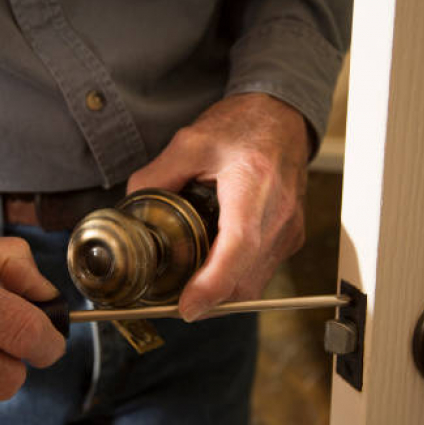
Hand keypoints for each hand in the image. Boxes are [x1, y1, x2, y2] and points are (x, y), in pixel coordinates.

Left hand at [128, 93, 308, 320]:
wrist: (282, 118)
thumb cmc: (242, 126)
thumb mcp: (189, 143)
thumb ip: (155, 178)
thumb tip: (131, 212)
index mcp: (254, 184)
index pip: (239, 246)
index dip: (213, 283)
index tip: (188, 306)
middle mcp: (279, 214)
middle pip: (246, 278)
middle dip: (210, 298)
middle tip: (174, 299)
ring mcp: (290, 229)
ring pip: (256, 282)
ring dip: (224, 292)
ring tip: (191, 282)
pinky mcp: (292, 237)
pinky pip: (263, 272)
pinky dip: (237, 278)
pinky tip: (214, 263)